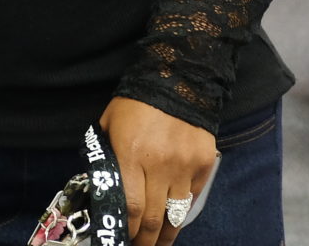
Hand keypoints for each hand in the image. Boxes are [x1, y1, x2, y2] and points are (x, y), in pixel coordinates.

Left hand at [99, 97, 217, 245]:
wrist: (178, 80)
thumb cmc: (135, 103)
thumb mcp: (109, 125)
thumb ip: (108, 157)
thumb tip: (105, 189)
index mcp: (130, 154)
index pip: (130, 206)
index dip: (126, 229)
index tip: (121, 239)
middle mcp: (159, 165)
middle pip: (154, 218)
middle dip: (145, 240)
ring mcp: (184, 166)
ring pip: (176, 214)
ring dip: (166, 234)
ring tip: (157, 244)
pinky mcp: (204, 165)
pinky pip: (191, 198)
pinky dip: (181, 213)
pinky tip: (174, 221)